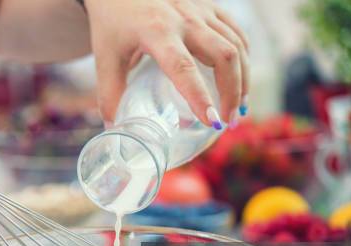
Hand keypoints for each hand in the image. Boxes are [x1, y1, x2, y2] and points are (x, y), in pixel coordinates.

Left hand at [84, 0, 248, 126]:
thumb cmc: (112, 21)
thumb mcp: (106, 57)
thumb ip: (110, 93)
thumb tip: (115, 127)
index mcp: (157, 32)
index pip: (184, 68)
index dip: (200, 97)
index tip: (212, 122)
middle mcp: (184, 19)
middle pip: (224, 56)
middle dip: (232, 93)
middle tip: (228, 122)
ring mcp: (200, 11)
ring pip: (236, 46)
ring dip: (242, 79)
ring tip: (239, 108)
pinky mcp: (209, 7)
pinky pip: (236, 33)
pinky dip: (244, 59)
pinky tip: (240, 79)